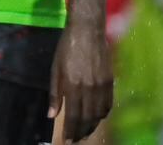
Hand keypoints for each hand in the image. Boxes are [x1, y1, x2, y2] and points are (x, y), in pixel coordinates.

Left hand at [48, 21, 111, 142]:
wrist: (87, 30)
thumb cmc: (67, 47)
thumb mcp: (55, 69)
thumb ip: (55, 94)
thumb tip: (52, 115)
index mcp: (73, 85)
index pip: (73, 116)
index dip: (71, 131)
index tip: (67, 140)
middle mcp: (89, 88)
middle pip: (87, 118)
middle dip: (81, 132)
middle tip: (76, 139)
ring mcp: (102, 85)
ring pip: (99, 114)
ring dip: (92, 125)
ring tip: (85, 132)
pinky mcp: (110, 80)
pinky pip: (108, 104)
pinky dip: (103, 114)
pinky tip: (97, 117)